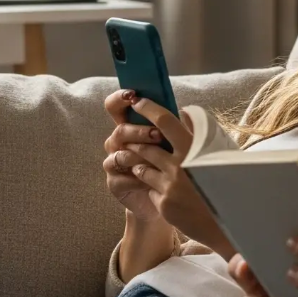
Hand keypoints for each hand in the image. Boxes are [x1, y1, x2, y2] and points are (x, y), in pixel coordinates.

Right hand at [100, 89, 164, 219]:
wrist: (167, 200)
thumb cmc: (170, 166)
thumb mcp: (173, 143)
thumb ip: (172, 125)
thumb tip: (183, 110)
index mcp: (129, 127)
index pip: (115, 107)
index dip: (119, 99)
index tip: (133, 95)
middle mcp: (118, 143)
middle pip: (120, 130)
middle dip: (139, 131)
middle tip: (158, 135)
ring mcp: (114, 163)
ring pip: (121, 153)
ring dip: (140, 155)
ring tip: (158, 160)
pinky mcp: (114, 183)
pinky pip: (121, 176)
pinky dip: (137, 177)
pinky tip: (150, 180)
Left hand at [119, 97, 232, 255]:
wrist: (230, 224)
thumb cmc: (228, 184)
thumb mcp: (220, 153)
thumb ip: (199, 133)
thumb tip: (183, 112)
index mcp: (195, 148)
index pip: (165, 121)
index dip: (148, 108)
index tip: (138, 101)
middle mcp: (180, 166)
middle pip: (145, 146)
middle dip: (135, 142)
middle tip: (132, 139)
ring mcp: (170, 186)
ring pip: (141, 168)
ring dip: (140, 164)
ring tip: (144, 164)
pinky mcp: (164, 205)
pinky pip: (150, 190)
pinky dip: (154, 188)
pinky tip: (166, 192)